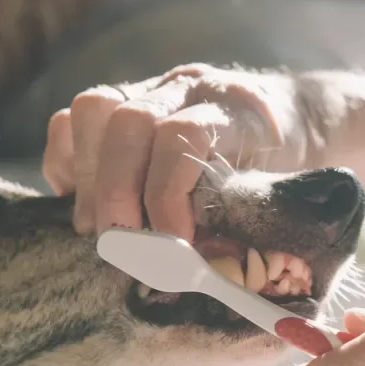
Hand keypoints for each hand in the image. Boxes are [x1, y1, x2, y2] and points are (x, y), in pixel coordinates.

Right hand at [42, 63, 309, 237]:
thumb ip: (244, 223)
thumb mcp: (281, 193)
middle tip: (123, 249)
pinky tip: (85, 203)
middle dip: (116, 194)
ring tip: (101, 230)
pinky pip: (72, 121)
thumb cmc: (288, 167)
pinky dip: (69, 165)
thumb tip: (208, 277)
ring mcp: (151, 89)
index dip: (166, 194)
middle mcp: (189, 88)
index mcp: (235, 109)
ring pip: (94, 110)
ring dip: (89, 178)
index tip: (171, 245)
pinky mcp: (122, 102)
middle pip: (128, 120)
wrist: (295, 120)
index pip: (182, 137)